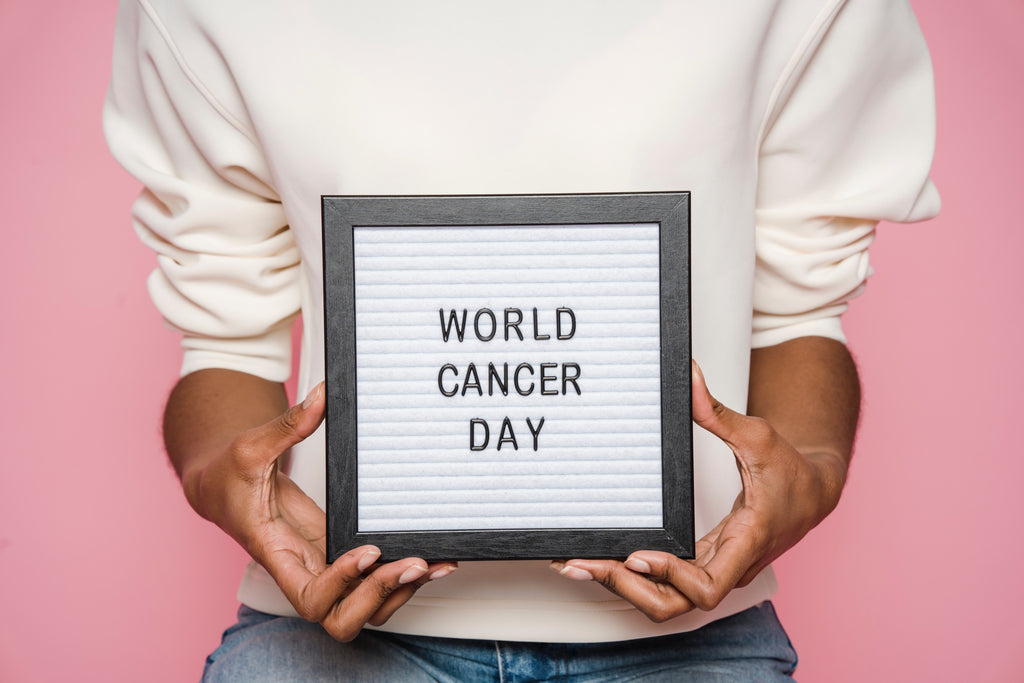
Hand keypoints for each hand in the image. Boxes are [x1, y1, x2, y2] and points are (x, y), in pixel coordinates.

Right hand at [183, 382, 456, 640]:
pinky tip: (431, 558)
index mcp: (277, 554)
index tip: (367, 549)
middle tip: (411, 563)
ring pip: (363, 608)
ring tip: (433, 563)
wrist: (222, 487)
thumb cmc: (228, 477)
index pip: (311, 597)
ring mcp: (323, 565)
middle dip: (379, 596)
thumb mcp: (250, 447)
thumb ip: (287, 424)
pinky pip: (372, 579)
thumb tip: (323, 397)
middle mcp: (303, 569)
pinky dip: (402, 577)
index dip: (342, 583)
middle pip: (342, 617)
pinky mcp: (338, 553)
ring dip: (399, 593)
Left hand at [551, 360, 846, 621]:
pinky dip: (633, 576)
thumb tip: (688, 376)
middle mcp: (729, 566)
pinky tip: (602, 561)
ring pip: (667, 599)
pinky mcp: (705, 562)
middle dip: (628, 588)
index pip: (706, 587)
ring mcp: (716, 568)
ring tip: (578, 564)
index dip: (670, 577)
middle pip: (675, 603)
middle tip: (585, 564)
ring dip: (623, 586)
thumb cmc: (792, 470)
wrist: (814, 492)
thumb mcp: (758, 436)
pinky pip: (667, 582)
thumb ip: (717, 412)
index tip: (639, 554)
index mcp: (746, 542)